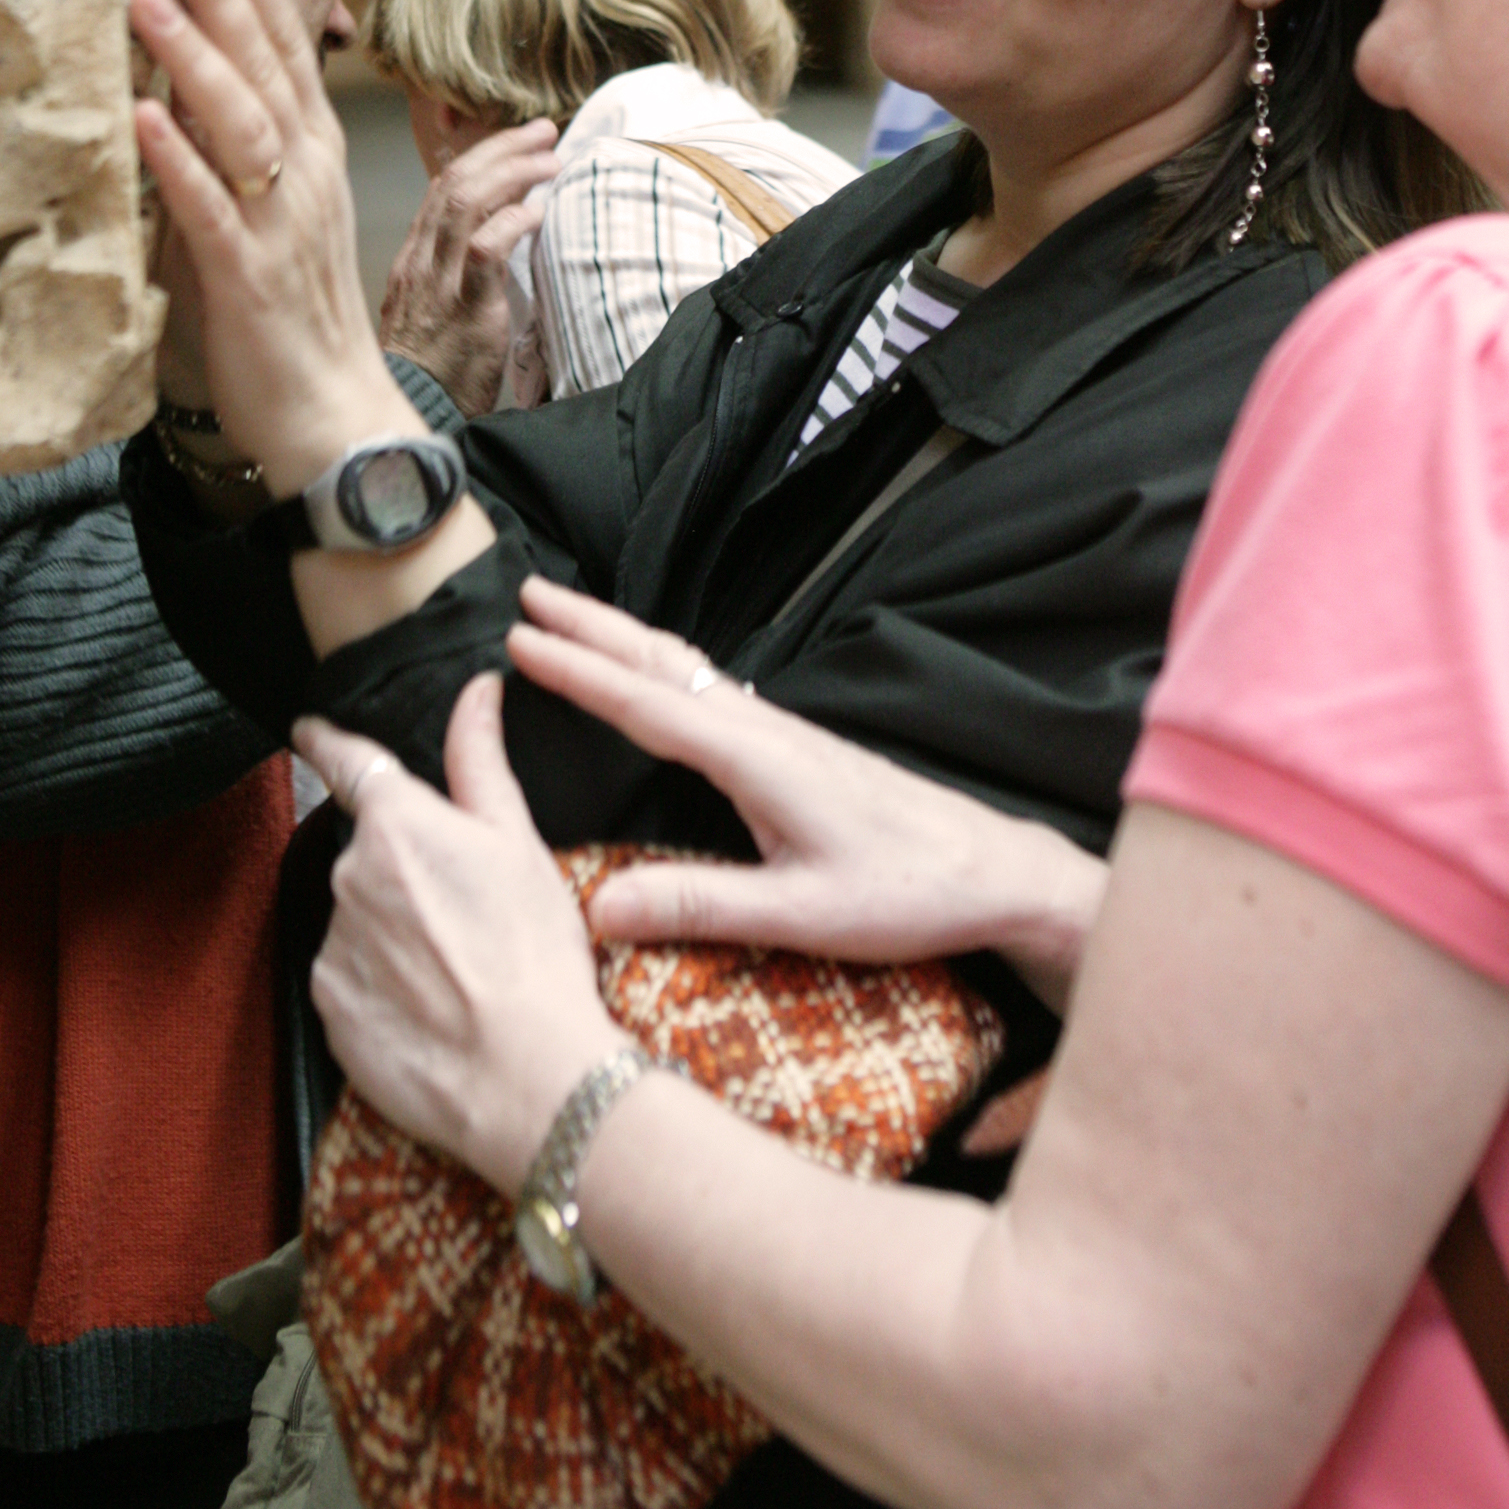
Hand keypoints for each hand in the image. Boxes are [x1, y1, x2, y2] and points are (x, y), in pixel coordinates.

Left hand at [129, 0, 396, 492]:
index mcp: (308, 156)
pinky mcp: (247, 278)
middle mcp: (302, 176)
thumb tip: (173, 90)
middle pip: (266, 66)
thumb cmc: (288, 318)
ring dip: (194, 57)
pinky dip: (177, 160)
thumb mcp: (267, 215)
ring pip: (239, 124)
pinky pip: (209, 211)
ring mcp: (278, 225)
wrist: (332, 419)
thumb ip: (229, 153)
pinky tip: (143, 115)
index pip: (285, 51)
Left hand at [297, 682, 617, 1196]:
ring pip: (360, 919)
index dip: (326, 741)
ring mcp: (333, 945)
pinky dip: (383, 986)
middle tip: (465, 909)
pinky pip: (351, 979)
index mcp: (397, 823)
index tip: (307, 730)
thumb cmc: (534, 952)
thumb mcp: (519, 841)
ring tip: (459, 970)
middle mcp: (349, 876)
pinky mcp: (328, 1008)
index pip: (346, 762)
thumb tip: (475, 692)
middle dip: (404, 869)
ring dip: (395, 931)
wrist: (524, 1076)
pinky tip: (432, 1009)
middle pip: (368, 854)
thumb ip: (481, 759)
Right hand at [378, 121, 558, 415]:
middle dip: (503, 149)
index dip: (483, 156)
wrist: (411, 415)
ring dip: (514, 173)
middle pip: (456, 182)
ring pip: (468, 203)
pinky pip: (487, 250)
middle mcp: (421, 261)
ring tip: (552, 161)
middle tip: (544, 132)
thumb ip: (457, 270)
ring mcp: (440, 283)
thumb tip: (500, 232)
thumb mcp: (432, 309)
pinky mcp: (465, 309)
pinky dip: (515, 222)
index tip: (519, 142)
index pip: (444, 187)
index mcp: (414, 258)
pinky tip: (539, 212)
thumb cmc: (430, 369)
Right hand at [507, 580, 1105, 1002]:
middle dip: (591, 624)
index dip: (577, 671)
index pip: (646, 704)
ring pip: (686, 667)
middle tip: (526, 592)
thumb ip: (700, 906)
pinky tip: (656, 675)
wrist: (990, 873)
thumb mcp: (800, 916)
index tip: (517, 640)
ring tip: (571, 617)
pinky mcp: (797, 746)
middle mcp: (765, 730)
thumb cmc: (907, 894)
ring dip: (623, 637)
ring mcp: (783, 732)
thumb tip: (599, 908)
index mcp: (756, 758)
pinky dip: (661, 664)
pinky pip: (709, 686)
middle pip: (662, 661)